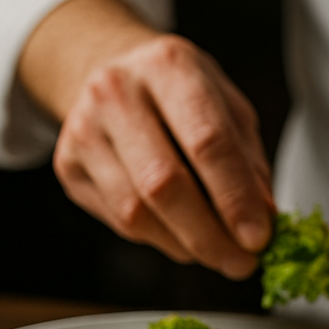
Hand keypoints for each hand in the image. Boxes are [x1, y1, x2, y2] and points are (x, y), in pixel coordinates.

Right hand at [20, 0, 274, 276]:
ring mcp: (84, 129)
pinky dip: (159, 238)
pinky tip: (180, 233)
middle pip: (164, 183)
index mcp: (169, 66)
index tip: (258, 238)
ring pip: (136, 212)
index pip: (207, 142)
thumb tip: (261, 219)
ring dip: (184, 244)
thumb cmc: (176, 92)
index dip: (235, 198)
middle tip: (241, 262)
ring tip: (215, 250)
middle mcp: (118, 91)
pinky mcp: (68, 165)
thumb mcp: (226, 107)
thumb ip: (247, 162)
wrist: (107, 69)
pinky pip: (119, 221)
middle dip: (209, 235)